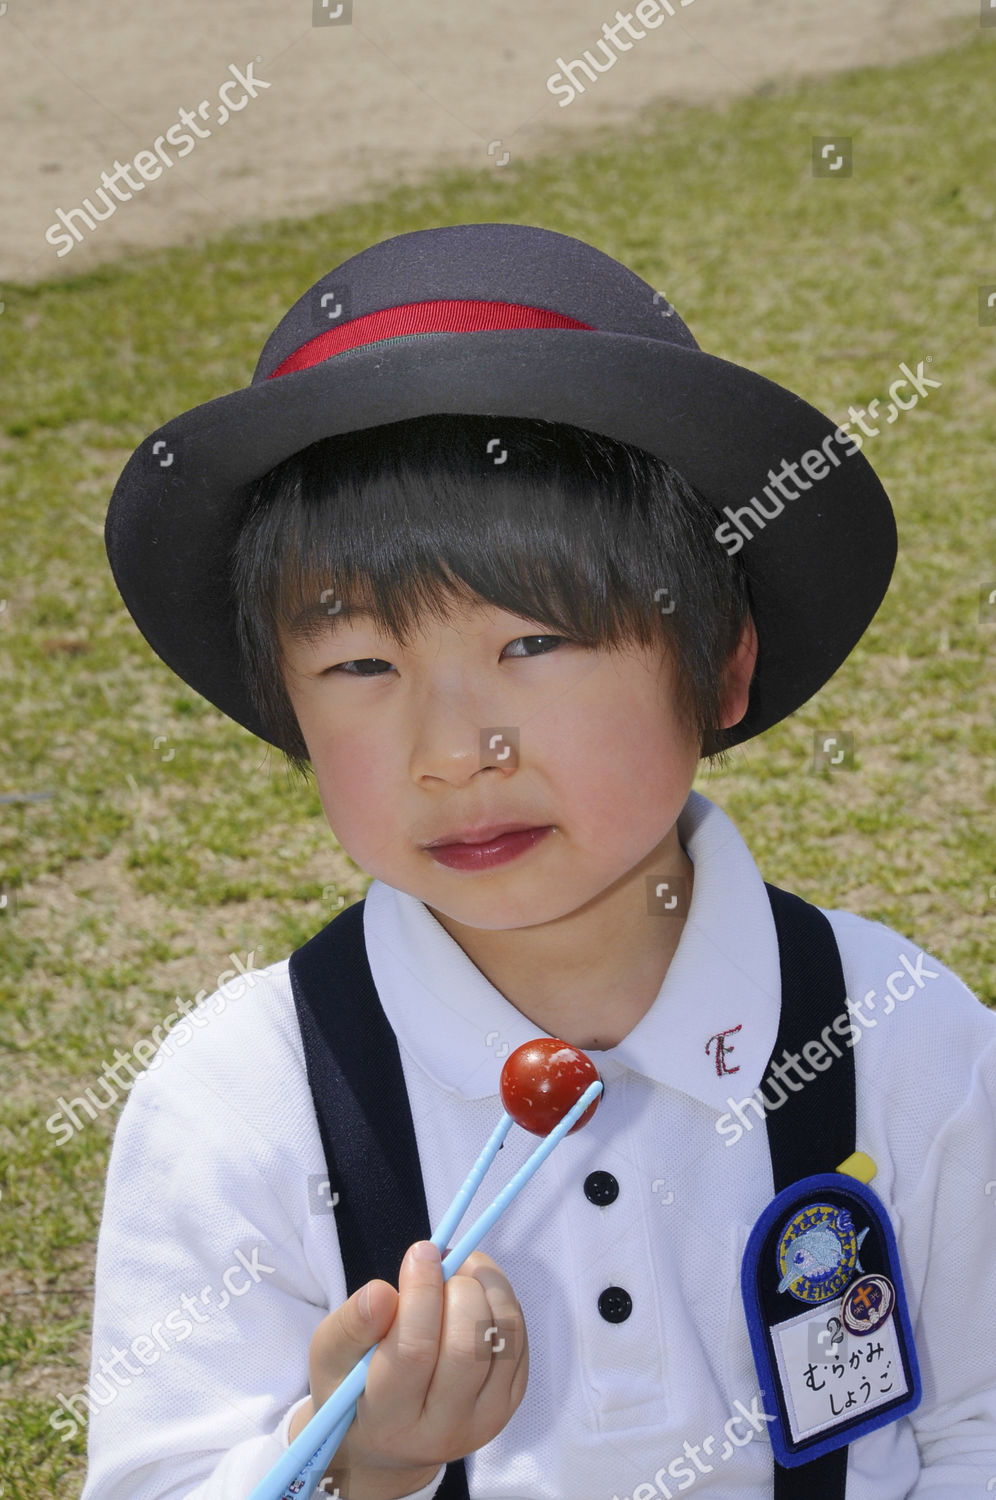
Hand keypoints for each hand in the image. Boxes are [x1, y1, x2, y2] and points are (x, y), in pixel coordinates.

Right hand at [292, 1240, 526, 1497]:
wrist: (390, 1437)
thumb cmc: (352, 1386)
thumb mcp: (330, 1359)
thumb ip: (349, 1327)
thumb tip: (381, 1292)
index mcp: (390, 1422)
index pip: (414, 1352)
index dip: (421, 1292)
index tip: (420, 1251)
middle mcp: (443, 1430)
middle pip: (466, 1347)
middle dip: (457, 1288)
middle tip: (438, 1264)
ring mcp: (484, 1420)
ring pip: (502, 1337)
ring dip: (486, 1286)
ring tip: (458, 1271)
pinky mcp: (509, 1402)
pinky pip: (517, 1338)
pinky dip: (501, 1301)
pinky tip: (473, 1294)